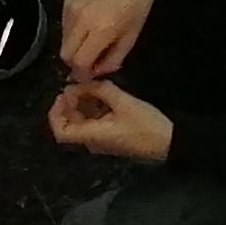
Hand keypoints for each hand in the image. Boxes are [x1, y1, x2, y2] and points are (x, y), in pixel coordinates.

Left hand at [44, 79, 174, 160]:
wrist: (169, 142)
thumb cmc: (146, 125)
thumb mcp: (124, 102)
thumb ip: (101, 90)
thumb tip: (84, 82)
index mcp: (92, 136)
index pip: (61, 131)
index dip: (56, 112)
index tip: (63, 94)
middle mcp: (93, 142)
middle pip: (70, 124)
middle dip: (70, 103)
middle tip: (79, 85)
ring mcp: (102, 141)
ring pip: (82, 123)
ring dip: (82, 105)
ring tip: (91, 87)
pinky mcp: (111, 137)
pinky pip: (93, 123)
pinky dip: (92, 109)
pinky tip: (102, 95)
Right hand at [60, 0, 157, 80]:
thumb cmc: (136, 10)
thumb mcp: (130, 39)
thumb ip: (111, 61)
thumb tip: (94, 74)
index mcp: (101, 29)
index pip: (79, 61)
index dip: (82, 74)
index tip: (88, 75)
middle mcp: (82, 18)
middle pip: (65, 54)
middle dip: (75, 63)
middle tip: (89, 62)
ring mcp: (72, 8)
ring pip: (63, 41)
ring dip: (74, 48)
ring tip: (91, 42)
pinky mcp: (68, 1)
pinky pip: (63, 27)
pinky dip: (72, 34)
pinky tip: (88, 27)